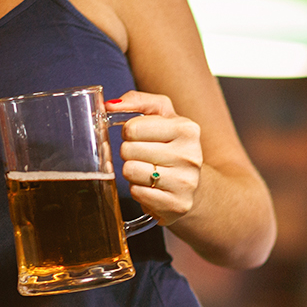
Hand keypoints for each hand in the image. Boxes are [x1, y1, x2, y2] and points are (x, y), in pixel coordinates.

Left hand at [108, 90, 201, 224]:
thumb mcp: (163, 116)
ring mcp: (185, 183)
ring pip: (130, 171)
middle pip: (128, 150)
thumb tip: (110, 104)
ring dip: (132, 172)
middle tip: (143, 156)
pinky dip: (139, 190)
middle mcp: (190, 156)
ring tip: (147, 172)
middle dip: (129, 153)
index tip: (140, 137)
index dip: (129, 132)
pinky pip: (137, 193)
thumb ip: (138, 101)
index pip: (133, 127)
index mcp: (187, 130)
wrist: (196, 186)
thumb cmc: (173, 147)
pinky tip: (152, 187)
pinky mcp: (177, 205)